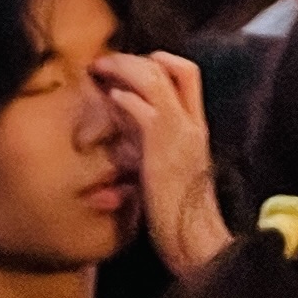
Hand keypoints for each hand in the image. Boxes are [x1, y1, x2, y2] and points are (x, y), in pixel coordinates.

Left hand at [97, 51, 225, 275]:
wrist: (196, 239)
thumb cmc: (180, 213)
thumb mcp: (169, 168)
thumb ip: (153, 143)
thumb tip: (126, 126)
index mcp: (196, 126)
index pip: (187, 73)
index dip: (160, 59)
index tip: (132, 64)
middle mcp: (192, 123)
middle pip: (172, 66)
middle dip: (135, 58)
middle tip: (106, 61)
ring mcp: (179, 132)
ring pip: (156, 78)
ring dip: (124, 68)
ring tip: (101, 69)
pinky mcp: (162, 148)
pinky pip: (143, 109)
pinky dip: (124, 97)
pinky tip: (109, 97)